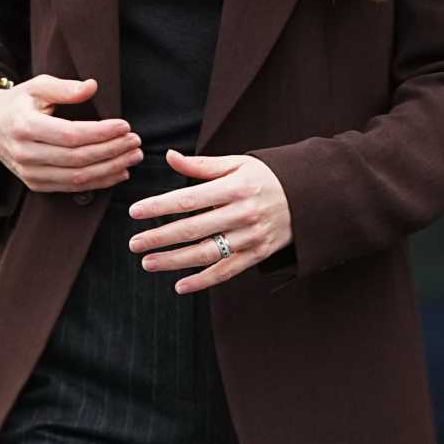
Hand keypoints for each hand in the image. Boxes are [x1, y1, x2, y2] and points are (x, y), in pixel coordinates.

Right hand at [0, 75, 140, 191]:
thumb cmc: (18, 103)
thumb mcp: (37, 86)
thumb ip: (64, 87)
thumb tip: (92, 86)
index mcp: (25, 126)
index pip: (71, 135)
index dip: (101, 133)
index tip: (125, 126)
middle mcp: (26, 154)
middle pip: (77, 159)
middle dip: (112, 152)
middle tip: (136, 142)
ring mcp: (30, 173)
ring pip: (77, 178)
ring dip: (110, 169)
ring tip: (133, 157)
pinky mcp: (36, 185)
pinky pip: (72, 187)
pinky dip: (99, 182)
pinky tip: (118, 172)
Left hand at [128, 149, 292, 290]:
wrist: (309, 196)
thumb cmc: (267, 176)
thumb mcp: (238, 164)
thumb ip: (201, 165)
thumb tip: (170, 157)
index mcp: (235, 187)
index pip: (189, 199)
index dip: (159, 206)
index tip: (135, 212)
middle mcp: (242, 213)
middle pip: (193, 229)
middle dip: (159, 237)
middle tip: (134, 244)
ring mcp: (251, 237)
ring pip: (206, 254)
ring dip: (174, 261)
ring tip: (147, 263)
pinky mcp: (257, 254)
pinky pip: (226, 271)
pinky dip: (203, 281)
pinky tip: (179, 286)